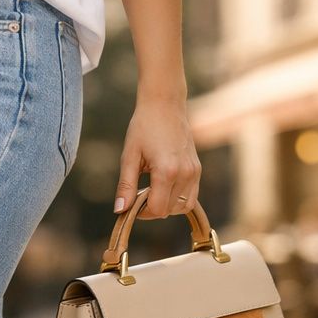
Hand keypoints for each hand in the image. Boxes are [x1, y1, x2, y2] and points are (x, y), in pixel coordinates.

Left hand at [114, 96, 200, 219]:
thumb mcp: (129, 157)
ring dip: (166, 205)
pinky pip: (191, 197)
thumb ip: (125, 186)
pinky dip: (177, 199)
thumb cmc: (143, 127)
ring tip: (152, 188)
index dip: (142, 212)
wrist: (164, 105)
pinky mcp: (197, 169)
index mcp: (167, 171)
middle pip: (169, 210)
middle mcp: (185, 174)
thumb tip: (119, 211)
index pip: (157, 209)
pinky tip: (163, 186)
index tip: (133, 201)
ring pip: (183, 207)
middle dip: (152, 207)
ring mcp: (194, 172)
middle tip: (140, 191)